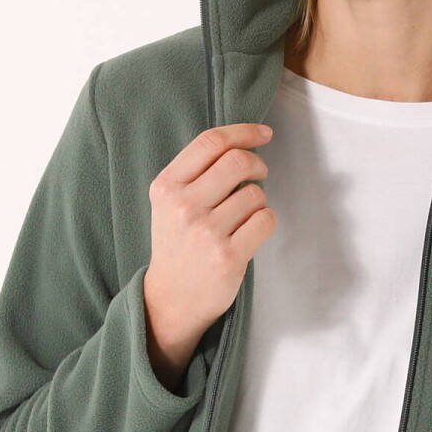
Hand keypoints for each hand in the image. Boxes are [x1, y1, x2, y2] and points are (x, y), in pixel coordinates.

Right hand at [143, 122, 276, 388]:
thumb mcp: (170, 203)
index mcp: (166, 187)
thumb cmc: (177, 245)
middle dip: (257, 164)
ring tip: (243, 217)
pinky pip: (265, 220)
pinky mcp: (228, 256)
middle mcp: (183, 206)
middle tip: (260, 174)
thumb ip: (197, 172)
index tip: (263, 133)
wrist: (171, 300)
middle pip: (238, 162)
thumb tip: (242, 142)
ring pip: (255, 194)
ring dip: (258, 201)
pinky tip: (250, 233)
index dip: (244, 132)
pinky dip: (265, 222)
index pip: (211, 142)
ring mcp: (206, 232)